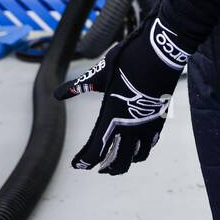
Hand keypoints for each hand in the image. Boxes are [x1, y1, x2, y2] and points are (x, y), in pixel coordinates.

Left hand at [54, 14, 192, 174]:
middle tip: (98, 167)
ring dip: (126, 162)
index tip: (78, 165)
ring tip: (118, 161)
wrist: (161, 52)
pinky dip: (141, 150)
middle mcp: (130, 125)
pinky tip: (137, 147)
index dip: (85, 161)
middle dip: (107, 168)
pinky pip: (150, 144)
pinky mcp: (160, 118)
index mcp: (112, 115)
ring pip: (137, 157)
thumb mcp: (101, 72)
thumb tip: (58, 93)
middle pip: (118, 161)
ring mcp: (148, 124)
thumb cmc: (129, 60)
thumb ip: (80, 85)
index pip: (96, 149)